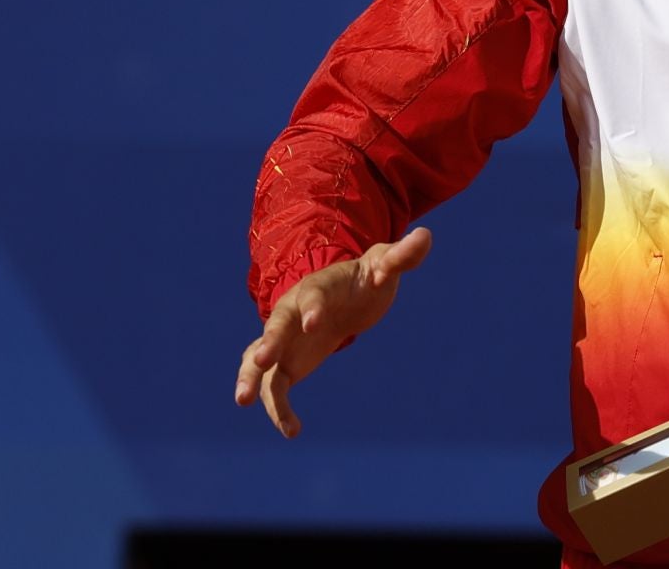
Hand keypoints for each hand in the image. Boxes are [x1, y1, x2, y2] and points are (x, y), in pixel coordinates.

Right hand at [232, 227, 431, 437]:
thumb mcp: (384, 265)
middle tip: (260, 362)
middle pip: (276, 326)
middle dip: (269, 343)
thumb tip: (426, 236)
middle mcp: (292, 314)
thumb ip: (401, 256)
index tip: (314, 323)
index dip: (312, 308)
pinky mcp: (286, 366)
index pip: (311, 295)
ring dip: (250, 378)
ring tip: (242, 400)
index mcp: (317, 288)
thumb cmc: (363, 279)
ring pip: (258, 359)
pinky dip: (278, 409)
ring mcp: (284, 341)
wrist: (344, 298)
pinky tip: (292, 431)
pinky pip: (275, 389)